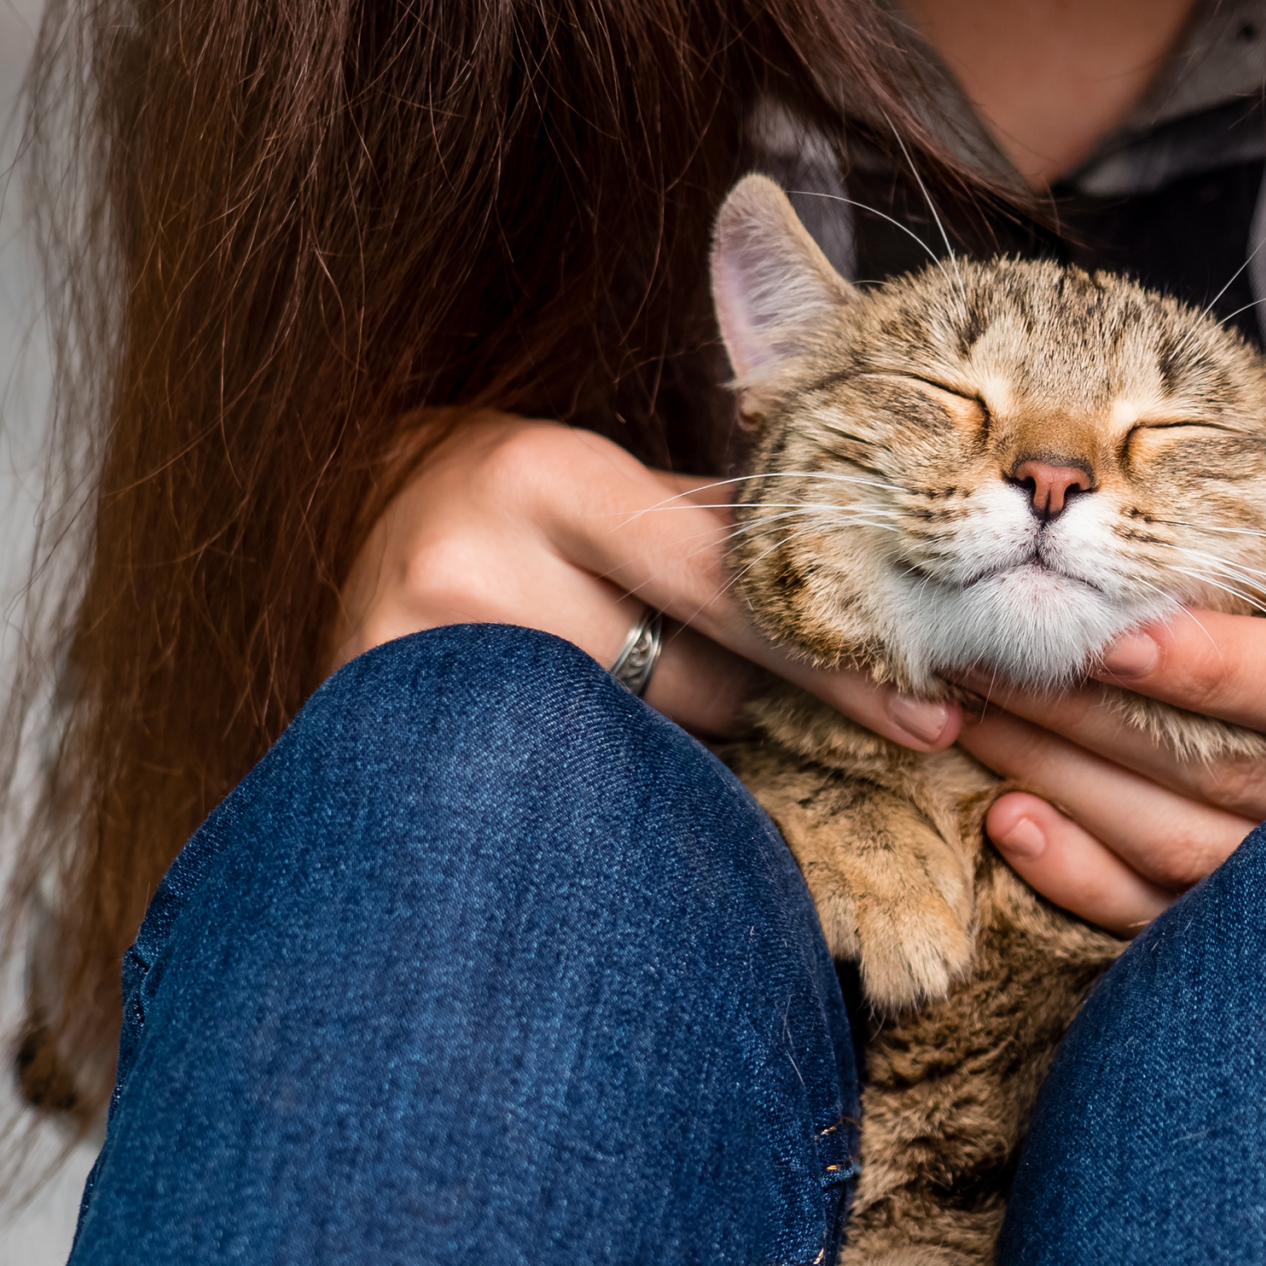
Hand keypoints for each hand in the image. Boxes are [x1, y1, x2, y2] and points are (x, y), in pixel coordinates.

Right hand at [333, 413, 964, 749]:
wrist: (335, 512)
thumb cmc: (507, 493)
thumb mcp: (603, 477)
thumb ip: (720, 527)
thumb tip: (888, 594)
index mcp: (547, 476)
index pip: (723, 584)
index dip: (833, 657)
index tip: (930, 714)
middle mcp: (477, 564)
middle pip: (692, 685)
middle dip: (767, 705)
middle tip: (841, 723)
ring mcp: (424, 660)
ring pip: (639, 752)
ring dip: (685, 748)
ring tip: (661, 713)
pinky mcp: (386, 732)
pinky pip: (566, 789)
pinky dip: (615, 786)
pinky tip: (611, 773)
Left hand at [957, 447, 1265, 932]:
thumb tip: (1145, 469)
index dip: (1218, 668)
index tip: (1107, 636)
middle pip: (1241, 776)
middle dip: (1098, 716)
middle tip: (987, 656)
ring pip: (1192, 850)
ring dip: (1068, 785)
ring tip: (973, 719)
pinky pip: (1167, 917)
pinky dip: (1080, 873)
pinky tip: (1008, 819)